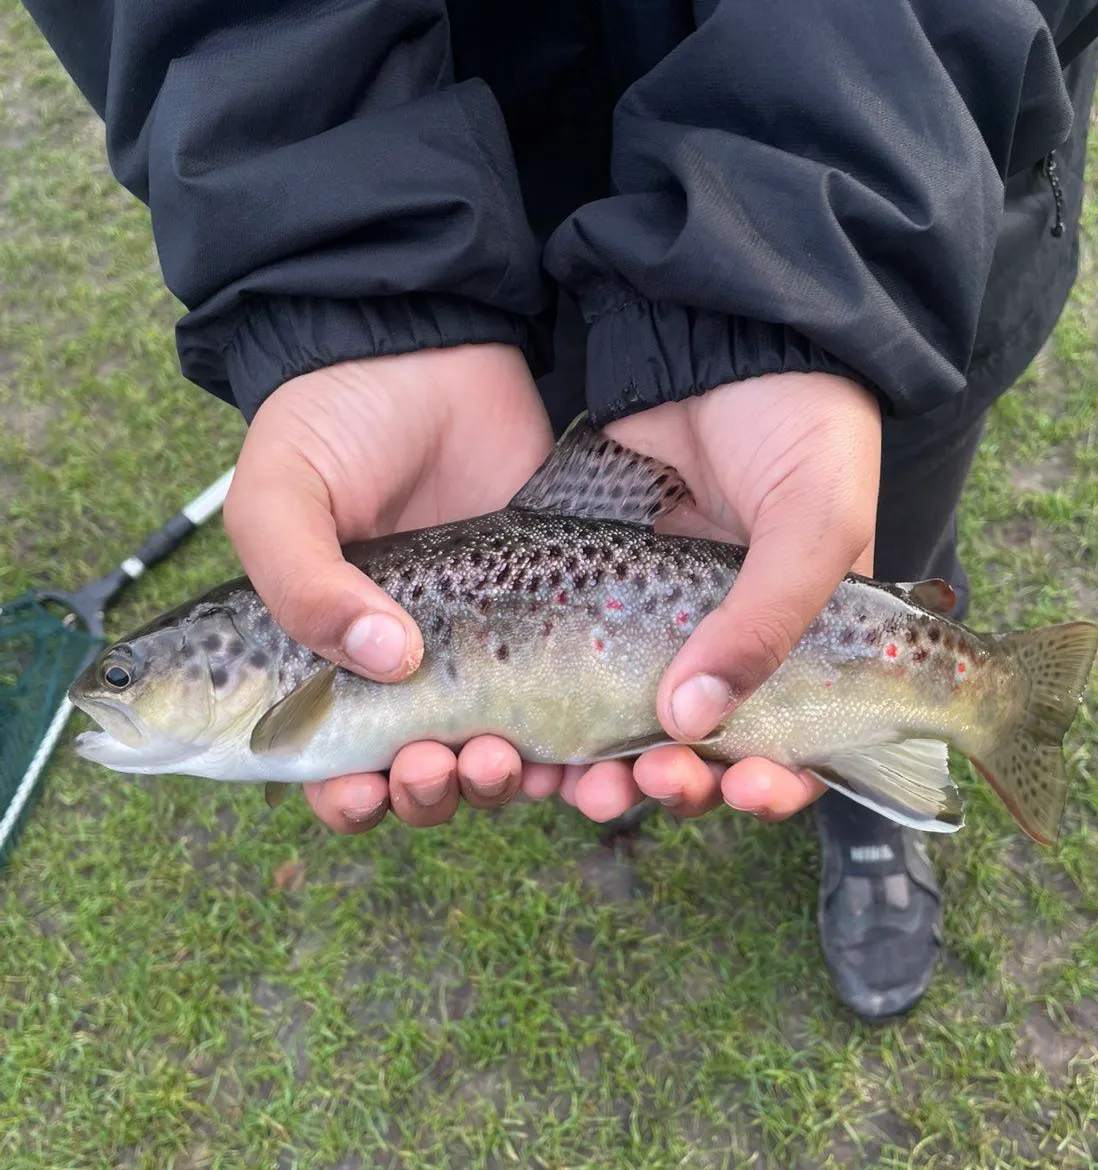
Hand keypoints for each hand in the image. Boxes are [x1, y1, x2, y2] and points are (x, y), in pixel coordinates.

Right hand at [223, 344, 563, 832]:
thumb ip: (299, 579)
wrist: (433, 351)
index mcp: (330, 653)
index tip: (362, 791)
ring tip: (499, 758)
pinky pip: (567, 709)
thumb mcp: (281, 493)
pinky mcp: (554, 622)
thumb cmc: (337, 421)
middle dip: (428, 791)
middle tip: (435, 764)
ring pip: (495, 757)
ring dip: (495, 782)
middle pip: (421, 776)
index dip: (346, 797)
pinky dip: (571, 752)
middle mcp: (409, 666)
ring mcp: (485, 648)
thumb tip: (383, 658)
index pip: (332, 762)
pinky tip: (574, 759)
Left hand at [558, 373, 880, 823]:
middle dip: (672, 783)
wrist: (723, 334)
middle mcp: (721, 641)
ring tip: (576, 780)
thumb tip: (693, 720)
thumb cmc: (802, 426)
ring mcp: (649, 620)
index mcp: (795, 640)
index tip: (749, 793)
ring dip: (601, 764)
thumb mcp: (814, 522)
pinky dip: (549, 709)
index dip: (775, 786)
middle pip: (696, 749)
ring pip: (621, 721)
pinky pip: (565, 666)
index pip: (794, 744)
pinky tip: (524, 733)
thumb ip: (769, 617)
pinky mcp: (586, 590)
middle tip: (645, 785)